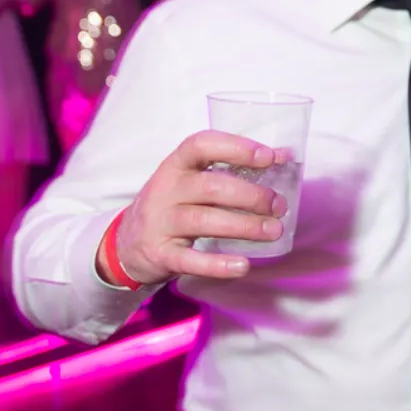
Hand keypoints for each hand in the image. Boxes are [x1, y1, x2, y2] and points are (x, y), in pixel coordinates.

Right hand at [98, 130, 287, 285]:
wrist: (126, 244)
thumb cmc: (173, 205)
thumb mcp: (189, 180)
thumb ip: (229, 168)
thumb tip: (284, 155)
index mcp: (175, 165)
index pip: (201, 145)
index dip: (236, 147)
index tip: (268, 157)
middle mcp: (165, 190)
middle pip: (211, 187)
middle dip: (251, 196)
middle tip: (279, 205)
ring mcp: (160, 223)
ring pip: (204, 221)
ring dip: (244, 226)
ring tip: (273, 231)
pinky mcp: (160, 254)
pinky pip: (191, 260)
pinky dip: (218, 264)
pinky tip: (243, 265)